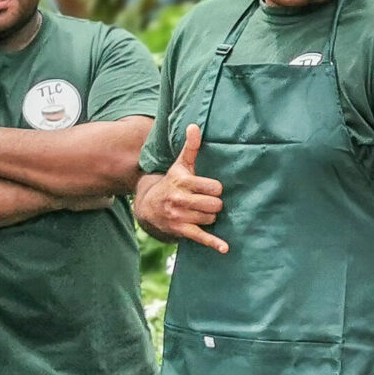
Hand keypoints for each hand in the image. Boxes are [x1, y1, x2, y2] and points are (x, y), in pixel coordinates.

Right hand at [136, 126, 227, 252]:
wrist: (148, 206)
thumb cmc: (171, 182)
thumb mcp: (179, 164)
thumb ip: (191, 147)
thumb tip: (195, 125)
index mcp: (183, 182)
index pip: (213, 187)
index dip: (216, 189)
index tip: (211, 189)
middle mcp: (180, 199)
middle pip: (214, 205)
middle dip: (214, 204)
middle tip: (207, 202)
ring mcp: (180, 216)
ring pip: (210, 219)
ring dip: (210, 217)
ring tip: (200, 212)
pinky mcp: (180, 230)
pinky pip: (200, 237)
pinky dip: (213, 243)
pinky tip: (225, 248)